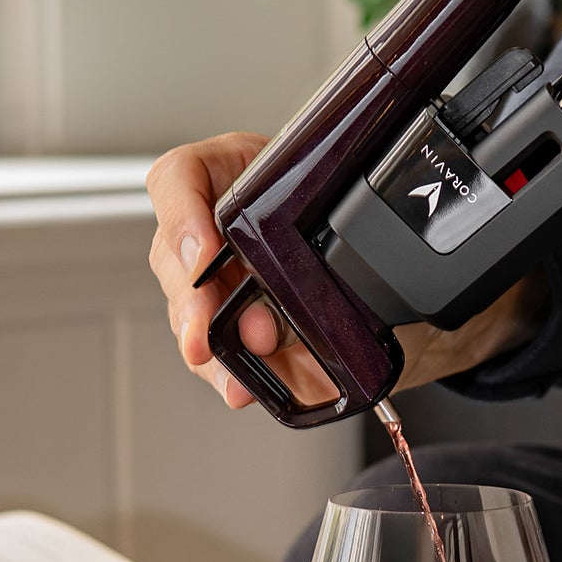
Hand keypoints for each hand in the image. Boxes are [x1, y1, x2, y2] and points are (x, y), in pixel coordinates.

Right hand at [147, 134, 550, 410]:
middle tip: (208, 332)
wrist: (387, 283)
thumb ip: (323, 242)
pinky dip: (229, 374)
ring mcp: (219, 280)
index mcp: (239, 176)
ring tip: (243, 364)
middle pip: (174, 256)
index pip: (180, 178)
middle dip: (194, 301)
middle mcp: (218, 228)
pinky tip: (240, 386)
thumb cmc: (355, 233)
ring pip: (188, 310)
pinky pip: (215, 353)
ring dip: (212, 343)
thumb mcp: (345, 216)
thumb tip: (293, 303)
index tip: (204, 253)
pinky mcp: (232, 329)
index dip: (181, 214)